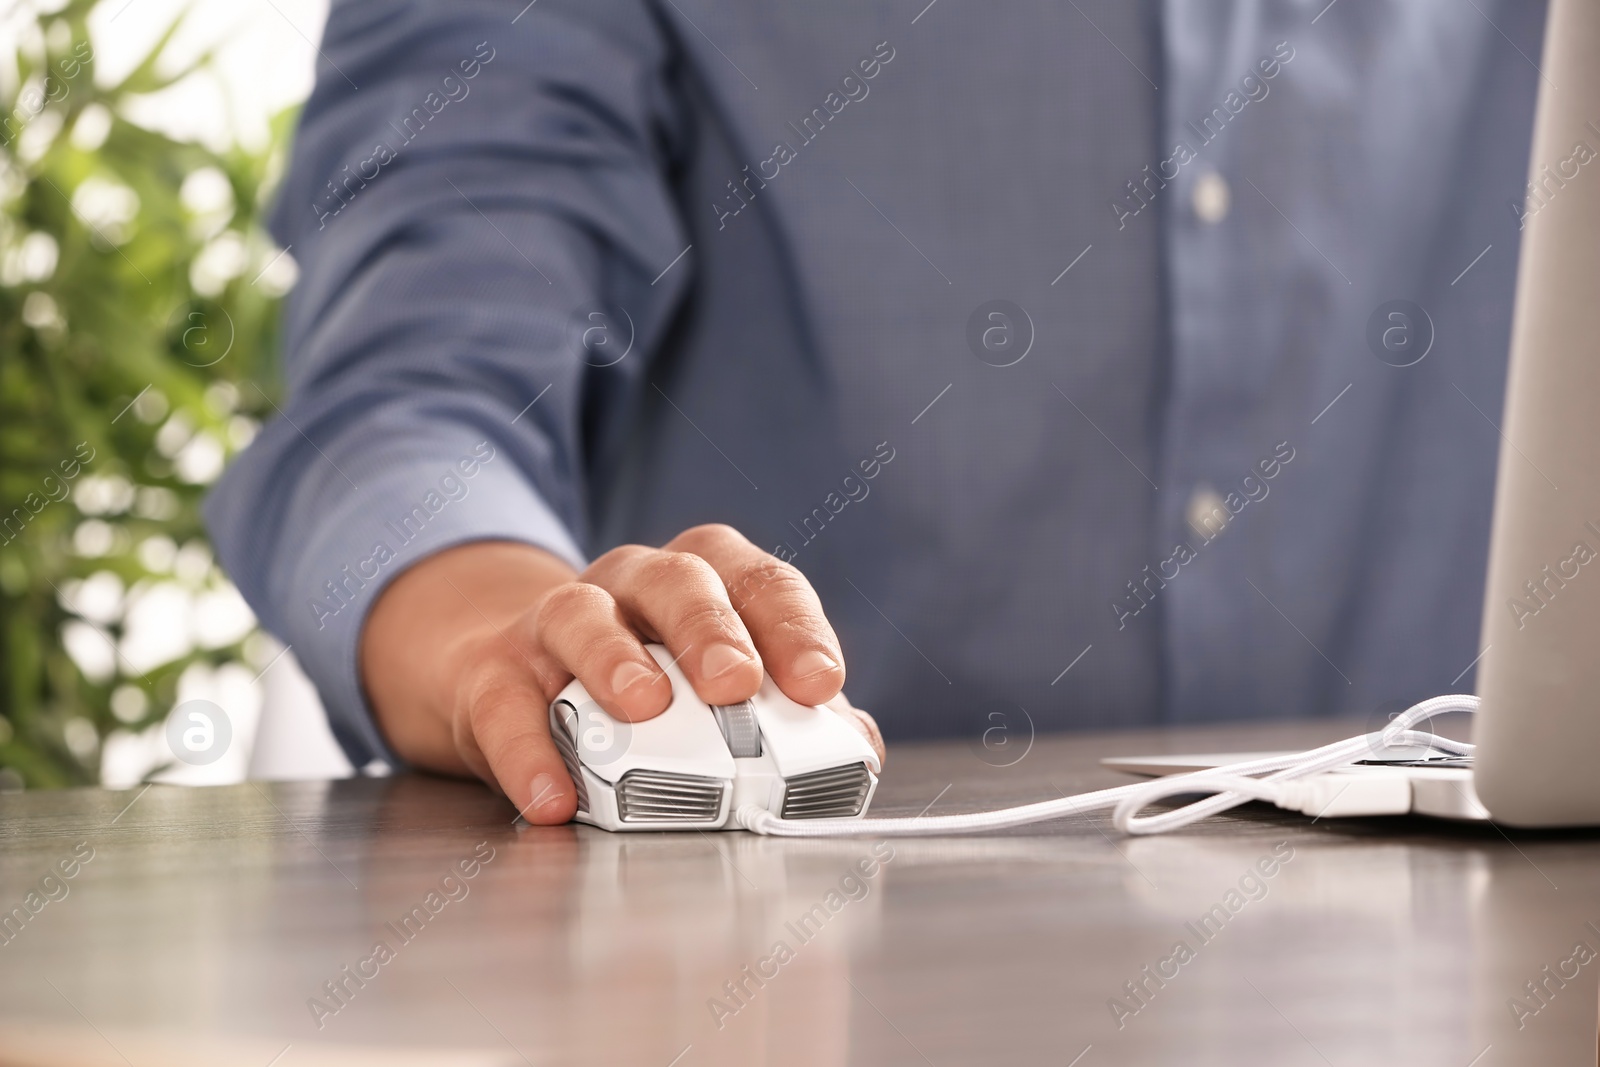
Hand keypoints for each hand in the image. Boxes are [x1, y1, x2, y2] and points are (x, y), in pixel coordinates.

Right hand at [360, 524, 884, 823]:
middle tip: (738, 684)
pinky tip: (554, 796)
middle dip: (712, 628)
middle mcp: (632, 586)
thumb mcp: (714, 695)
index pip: (759, 582)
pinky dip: (528, 752)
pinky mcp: (492, 673)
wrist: (509, 683)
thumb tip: (857, 749)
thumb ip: (790, 719)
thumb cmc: (642, 687)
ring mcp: (556, 621)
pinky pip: (506, 705)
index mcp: (705, 582)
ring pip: (582, 614)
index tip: (820, 682)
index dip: (794, 627)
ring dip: (615, 658)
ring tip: (645, 706)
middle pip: (677, 580)